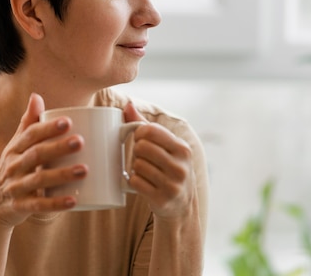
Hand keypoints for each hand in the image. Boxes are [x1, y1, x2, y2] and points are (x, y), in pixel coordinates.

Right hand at [0, 94, 87, 227]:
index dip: (48, 127)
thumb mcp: (15, 147)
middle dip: (58, 147)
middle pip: (36, 154)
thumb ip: (28, 123)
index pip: (30, 135)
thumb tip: (36, 95)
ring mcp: (15, 187)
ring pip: (39, 179)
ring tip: (84, 169)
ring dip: (62, 175)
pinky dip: (55, 203)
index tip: (68, 121)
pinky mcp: (19, 207)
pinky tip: (73, 200)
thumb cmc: (10, 170)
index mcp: (14, 149)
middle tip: (81, 141)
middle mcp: (13, 166)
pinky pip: (38, 205)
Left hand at [123, 102, 196, 219]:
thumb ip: (146, 125)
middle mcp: (180, 166)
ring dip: (135, 167)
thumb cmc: (169, 167)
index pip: (150, 130)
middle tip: (140, 156)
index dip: (139, 133)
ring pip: (137, 165)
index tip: (140, 138)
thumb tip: (128, 105)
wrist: (181, 205)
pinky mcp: (162, 199)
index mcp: (182, 148)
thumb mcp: (166, 146)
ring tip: (143, 170)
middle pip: (141, 147)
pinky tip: (141, 182)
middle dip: (136, 150)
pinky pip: (135, 182)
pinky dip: (133, 181)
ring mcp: (172, 185)